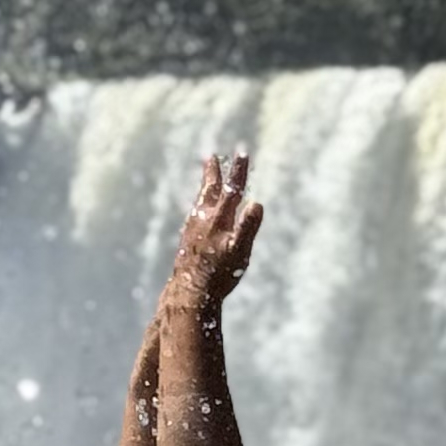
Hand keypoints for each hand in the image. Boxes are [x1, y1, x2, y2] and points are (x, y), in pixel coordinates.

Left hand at [164, 150, 263, 319]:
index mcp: (219, 220)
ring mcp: (193, 229)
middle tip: (211, 157)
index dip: (238, 172)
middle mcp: (203, 220)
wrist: (189, 292)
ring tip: (207, 179)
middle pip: (210, 191)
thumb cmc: (219, 274)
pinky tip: (198, 211)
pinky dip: (199, 204)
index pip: (232, 190)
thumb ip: (248, 227)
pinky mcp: (187, 239)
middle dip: (213, 174)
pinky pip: (194, 214)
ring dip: (205, 187)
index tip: (242, 153)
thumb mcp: (240, 252)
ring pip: (200, 201)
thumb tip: (257, 203)